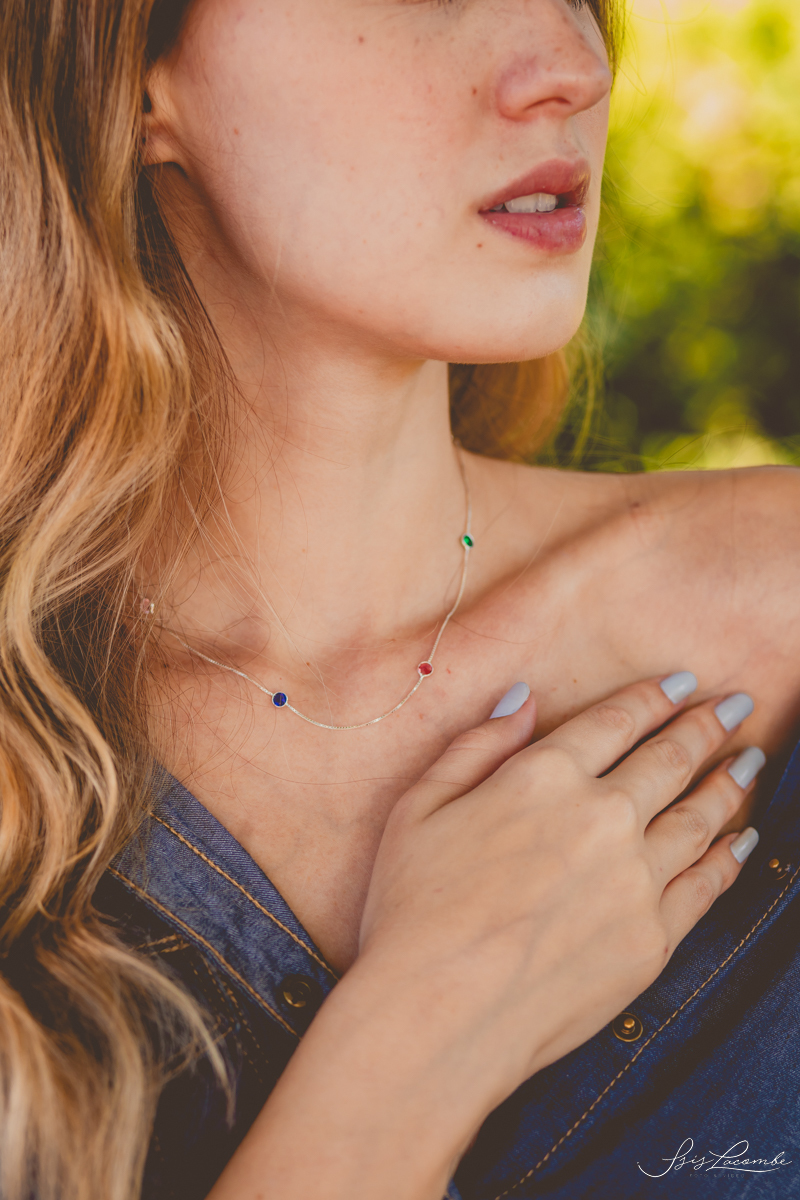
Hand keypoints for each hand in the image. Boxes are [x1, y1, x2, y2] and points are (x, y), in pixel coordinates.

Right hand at [209, 675, 761, 1199]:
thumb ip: (478, 745)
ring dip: (729, 782)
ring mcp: (636, 879)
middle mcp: (603, 816)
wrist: (439, 1013)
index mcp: (546, 775)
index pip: (617, 720)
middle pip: (671, 758)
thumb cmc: (414, 907)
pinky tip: (742, 840)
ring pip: (700, 816)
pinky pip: (707, 884)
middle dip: (708, 725)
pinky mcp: (653, 938)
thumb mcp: (421, 805)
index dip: (655, 695)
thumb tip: (523, 698)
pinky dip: (730, 856)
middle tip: (736, 705)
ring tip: (750, 761)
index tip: (685, 681)